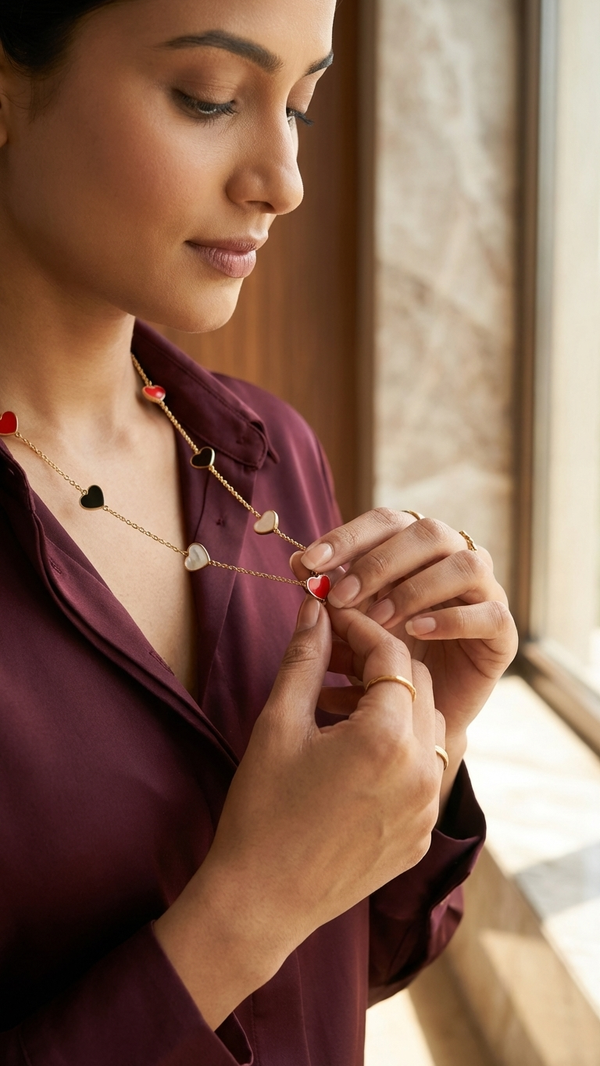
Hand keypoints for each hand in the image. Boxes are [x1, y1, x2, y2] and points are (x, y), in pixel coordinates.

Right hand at [155, 598, 443, 1029]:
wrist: (262, 900)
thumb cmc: (262, 809)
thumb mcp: (278, 724)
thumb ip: (304, 659)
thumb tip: (315, 608)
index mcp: (386, 738)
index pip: (392, 656)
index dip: (361, 629)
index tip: (333, 618)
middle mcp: (422, 771)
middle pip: (418, 685)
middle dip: (380, 663)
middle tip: (335, 655)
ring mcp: (427, 807)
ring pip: (430, 726)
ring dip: (395, 704)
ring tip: (342, 703)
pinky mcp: (421, 834)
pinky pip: (426, 771)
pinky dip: (400, 749)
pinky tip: (355, 752)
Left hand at [295, 510, 517, 743]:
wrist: (415, 716)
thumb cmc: (379, 660)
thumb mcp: (348, 625)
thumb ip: (330, 595)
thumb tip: (299, 565)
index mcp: (416, 547)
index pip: (386, 521)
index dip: (348, 536)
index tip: (308, 563)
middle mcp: (454, 559)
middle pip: (428, 533)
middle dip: (379, 562)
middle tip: (340, 596)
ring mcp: (485, 593)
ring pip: (466, 564)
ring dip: (415, 588)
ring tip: (377, 620)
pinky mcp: (502, 633)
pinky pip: (490, 613)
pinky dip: (452, 620)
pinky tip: (418, 633)